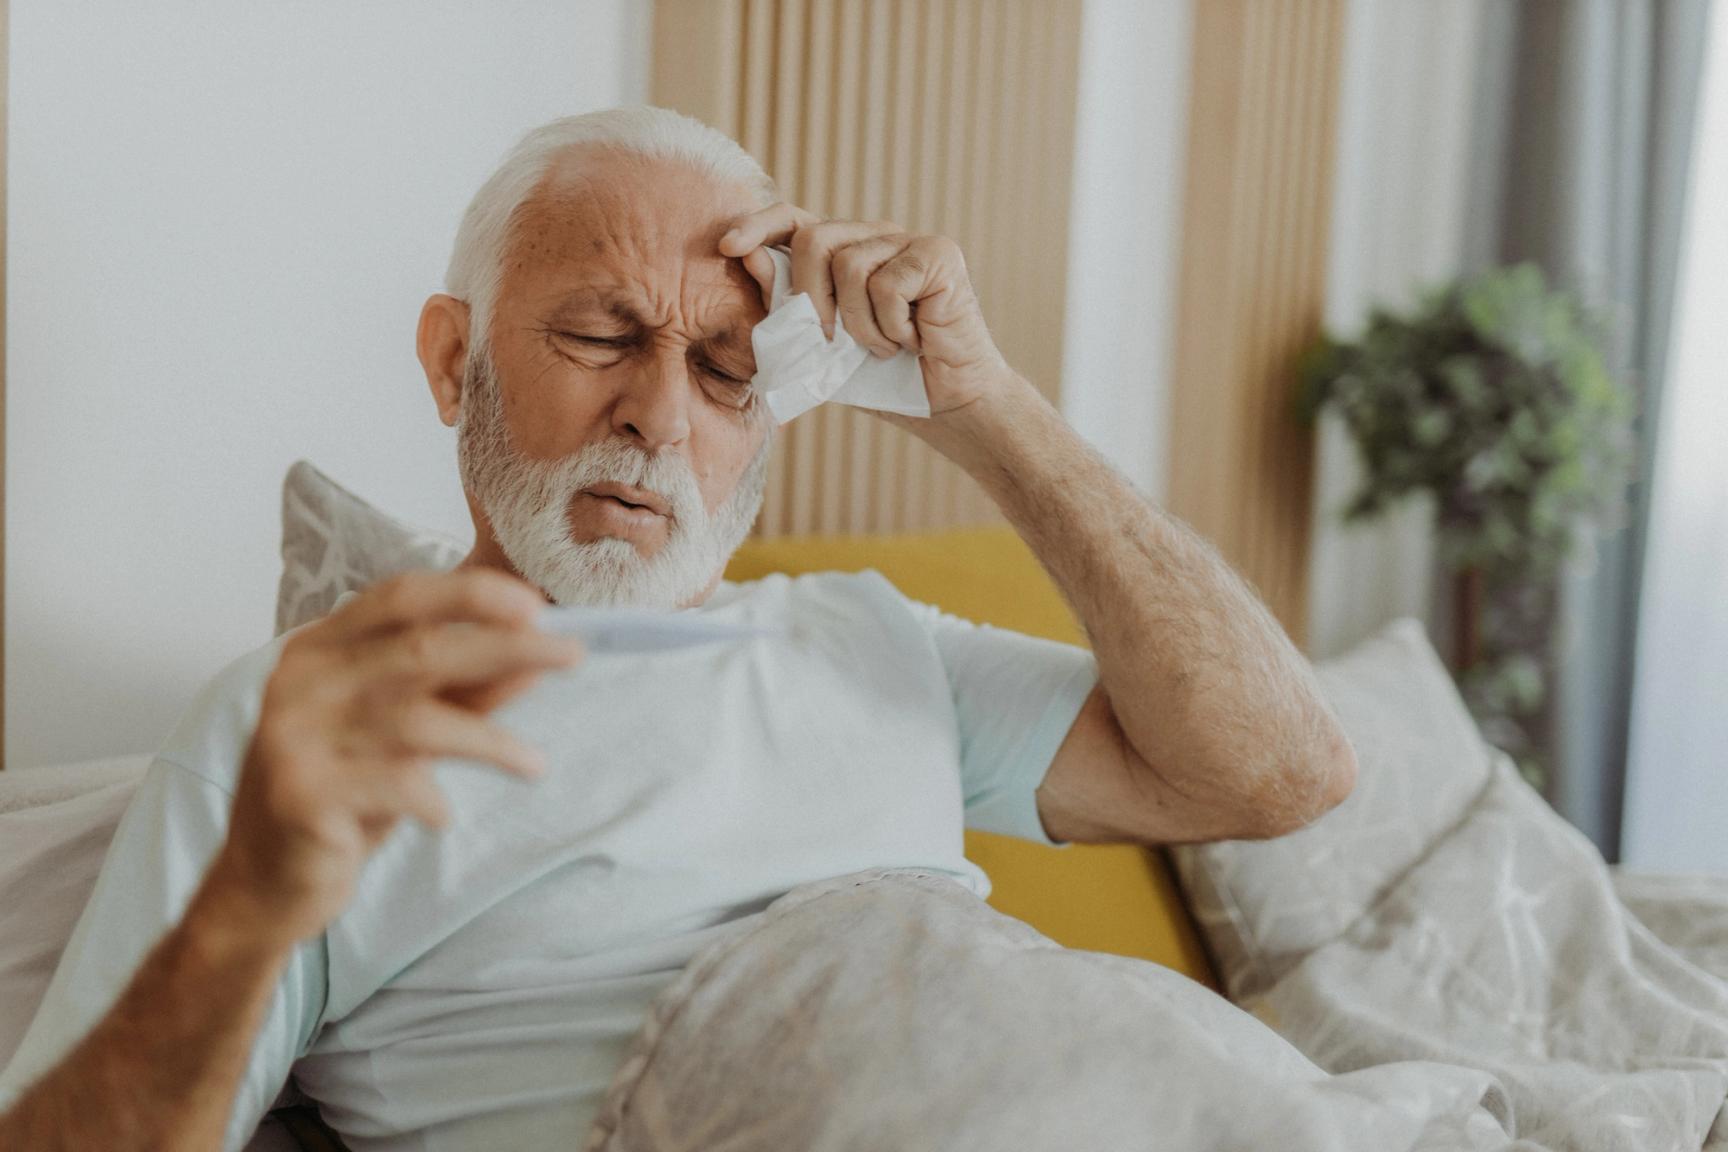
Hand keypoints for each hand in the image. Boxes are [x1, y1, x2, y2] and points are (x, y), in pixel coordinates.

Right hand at [207, 568, 582, 947]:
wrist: (264, 883)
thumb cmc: (343, 797)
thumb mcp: (407, 736)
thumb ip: (466, 694)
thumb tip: (536, 659)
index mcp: (320, 650)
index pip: (400, 598)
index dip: (471, 595)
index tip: (536, 607)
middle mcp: (302, 683)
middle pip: (421, 649)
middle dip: (507, 648)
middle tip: (572, 655)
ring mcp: (295, 737)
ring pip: (418, 719)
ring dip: (491, 742)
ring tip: (534, 765)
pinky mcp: (301, 794)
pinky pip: (394, 784)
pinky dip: (433, 798)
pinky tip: (443, 815)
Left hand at [719, 205, 1012, 414]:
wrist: (946, 405)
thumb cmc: (883, 378)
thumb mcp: (819, 347)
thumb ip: (785, 307)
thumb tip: (748, 259)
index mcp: (844, 252)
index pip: (793, 219)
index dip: (758, 225)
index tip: (727, 248)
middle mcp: (875, 236)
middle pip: (815, 240)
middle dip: (811, 298)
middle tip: (834, 340)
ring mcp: (908, 241)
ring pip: (851, 267)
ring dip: (860, 325)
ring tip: (884, 346)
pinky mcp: (938, 253)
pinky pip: (887, 285)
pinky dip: (891, 327)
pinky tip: (912, 339)